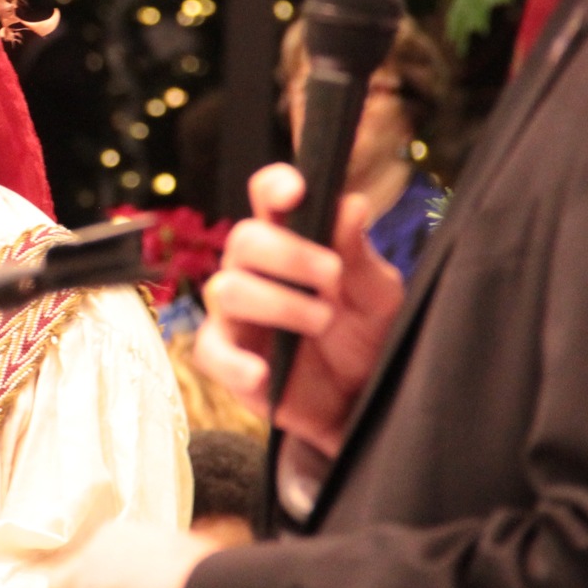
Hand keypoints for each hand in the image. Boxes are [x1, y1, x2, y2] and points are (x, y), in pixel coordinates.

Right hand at [194, 163, 402, 455]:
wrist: (360, 401)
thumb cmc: (364, 336)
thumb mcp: (377, 297)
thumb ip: (362, 255)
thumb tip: (352, 205)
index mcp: (288, 241)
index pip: (267, 198)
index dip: (274, 186)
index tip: (297, 191)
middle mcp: (253, 269)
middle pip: (243, 239)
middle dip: (290, 254)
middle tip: (334, 276)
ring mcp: (234, 314)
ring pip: (226, 290)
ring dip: (279, 303)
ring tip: (323, 322)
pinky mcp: (226, 358)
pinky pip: (210, 351)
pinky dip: (234, 362)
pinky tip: (263, 372)